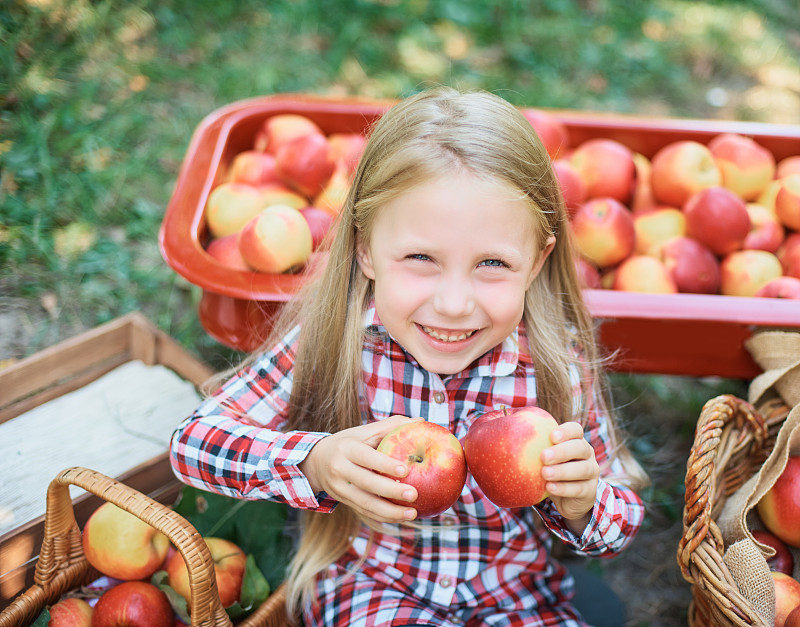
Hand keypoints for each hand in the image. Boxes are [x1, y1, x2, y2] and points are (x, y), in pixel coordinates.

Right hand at [298, 414, 421, 523]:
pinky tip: (401, 518)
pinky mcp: (343, 501)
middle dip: (391, 491)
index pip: (366, 457)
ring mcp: (339, 488)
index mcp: (346, 448)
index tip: (405, 470)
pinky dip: (383, 517)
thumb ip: (390, 426)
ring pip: (365, 503)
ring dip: (390, 511)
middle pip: (366, 483)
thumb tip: (421, 421)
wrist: (316, 462)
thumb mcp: (363, 431)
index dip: (384, 464)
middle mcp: (339, 469)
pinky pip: (364, 512)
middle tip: (414, 494)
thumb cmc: (348, 443)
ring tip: (413, 513)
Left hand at [540, 421, 599, 534]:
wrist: (568, 498)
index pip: (576, 430)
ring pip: (582, 469)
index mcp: (575, 441)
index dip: (566, 431)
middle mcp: (587, 454)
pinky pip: (579, 489)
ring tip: (544, 473)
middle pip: (580, 448)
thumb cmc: (550, 470)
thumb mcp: (543, 457)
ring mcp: (591, 472)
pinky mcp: (590, 491)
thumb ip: (530, 444)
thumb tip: (499, 425)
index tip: (551, 436)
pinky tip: (549, 488)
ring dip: (562, 471)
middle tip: (543, 456)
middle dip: (562, 451)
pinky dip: (563, 488)